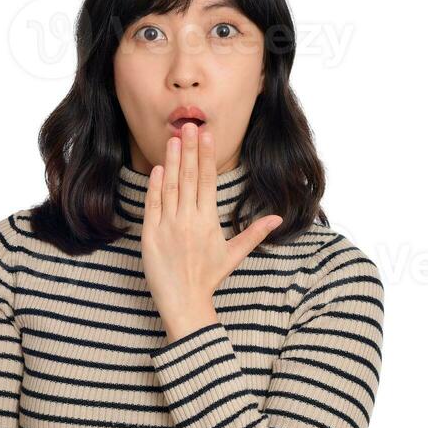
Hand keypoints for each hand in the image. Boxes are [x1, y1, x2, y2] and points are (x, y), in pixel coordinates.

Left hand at [140, 123, 282, 343]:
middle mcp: (188, 220)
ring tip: (173, 139)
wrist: (184, 302)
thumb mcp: (234, 255)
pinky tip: (158, 168)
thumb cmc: (208, 279)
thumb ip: (253, 233)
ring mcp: (168, 226)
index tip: (207, 134)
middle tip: (189, 125)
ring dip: (172, 161)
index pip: (208, 181)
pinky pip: (152, 205)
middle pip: (189, 177)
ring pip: (170, 187)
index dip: (206, 156)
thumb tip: (276, 219)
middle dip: (189, 149)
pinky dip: (155, 186)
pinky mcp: (150, 235)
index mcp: (209, 221)